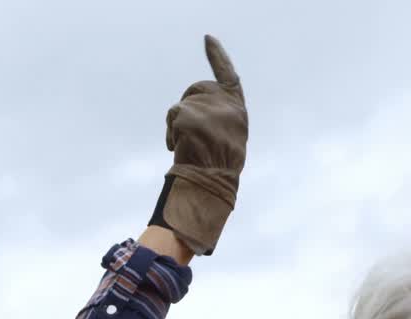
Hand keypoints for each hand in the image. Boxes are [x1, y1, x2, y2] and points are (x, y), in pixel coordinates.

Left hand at [148, 35, 247, 255]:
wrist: (211, 187)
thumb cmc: (218, 171)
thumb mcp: (228, 139)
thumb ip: (220, 118)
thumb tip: (198, 108)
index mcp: (239, 111)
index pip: (229, 76)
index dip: (218, 56)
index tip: (208, 39)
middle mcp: (228, 107)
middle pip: (198, 89)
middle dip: (188, 106)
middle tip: (188, 135)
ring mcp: (210, 110)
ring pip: (183, 103)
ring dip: (178, 123)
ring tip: (187, 147)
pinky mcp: (191, 116)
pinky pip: (173, 116)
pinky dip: (171, 132)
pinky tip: (178, 149)